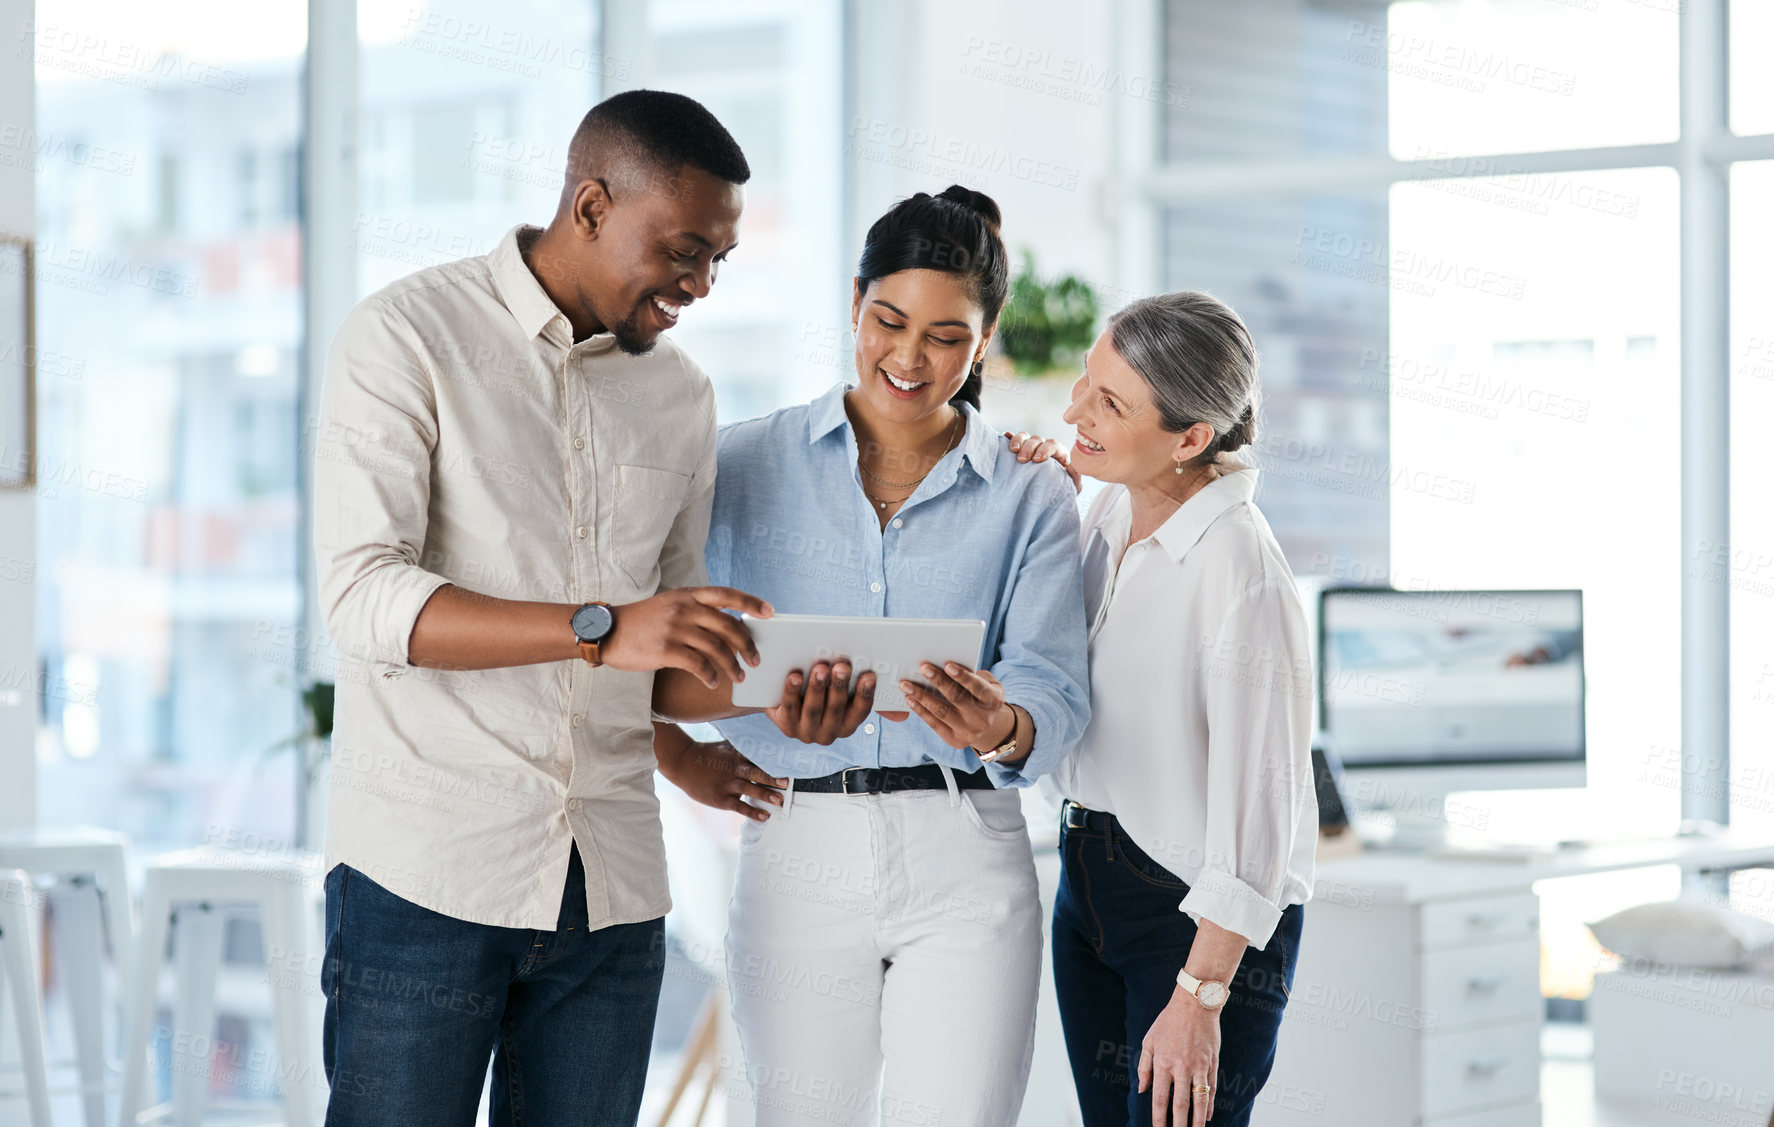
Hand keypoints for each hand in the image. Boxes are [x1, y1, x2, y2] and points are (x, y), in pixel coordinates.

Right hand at [601, 587, 771, 688]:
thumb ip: (696, 611)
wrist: (607, 632)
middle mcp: (684, 608)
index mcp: (687, 595)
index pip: (726, 594)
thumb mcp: (669, 605)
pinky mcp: (666, 649)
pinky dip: (710, 675)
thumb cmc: (642, 622)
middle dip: (747, 644)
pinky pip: (698, 664)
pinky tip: (714, 682)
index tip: (769, 612)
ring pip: (716, 648)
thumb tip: (728, 628)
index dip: (750, 603)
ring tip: (738, 677)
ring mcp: (675, 628)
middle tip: (756, 659)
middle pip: (728, 625)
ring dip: (732, 666)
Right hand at [656, 737, 788, 821]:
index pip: (759, 758)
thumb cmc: (707, 754)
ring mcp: (727, 784)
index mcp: (737, 755)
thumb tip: (765, 742)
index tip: (789, 764)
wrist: (682, 763)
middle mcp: (733, 769)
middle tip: (787, 783)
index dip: (774, 762)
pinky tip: (765, 816)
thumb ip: (745, 747)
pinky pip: (740, 807)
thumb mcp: (726, 745)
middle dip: (773, 779)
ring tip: (779, 800)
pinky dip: (753, 812)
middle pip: (757, 773)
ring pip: (750, 790)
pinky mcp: (721, 799)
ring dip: (766, 794)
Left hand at [764, 661, 876, 745]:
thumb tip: (858, 659)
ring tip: (820, 668)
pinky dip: (792, 691)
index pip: (861, 710)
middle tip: (842, 667)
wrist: (785, 704)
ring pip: (814, 710)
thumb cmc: (818, 690)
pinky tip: (795, 677)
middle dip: (840, 686)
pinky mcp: (788, 726)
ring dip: (818, 688)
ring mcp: (808, 732)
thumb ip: (847, 678)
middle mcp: (830, 732)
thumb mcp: (834, 688)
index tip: (868, 676)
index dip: (866, 693)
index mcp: (848, 724)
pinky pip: (790, 708)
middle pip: (836, 709)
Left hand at [901, 663, 1010, 751]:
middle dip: (939, 681)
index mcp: (993, 701)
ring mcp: (968, 732)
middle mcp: (982, 719)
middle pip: (956, 698)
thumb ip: (972, 675)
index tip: (948, 665)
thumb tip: (945, 665)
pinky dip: (920, 710)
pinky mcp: (955, 740)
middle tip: (923, 668)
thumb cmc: (983, 696)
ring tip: (906, 684)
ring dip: (921, 696)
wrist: (989, 728)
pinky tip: (909, 699)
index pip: (977, 687)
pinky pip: (934, 724)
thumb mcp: (988, 684)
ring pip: (941, 712)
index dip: (962, 677)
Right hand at [1004, 430, 1082, 493]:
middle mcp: (1043, 447)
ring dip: (1018, 441)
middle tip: (1022, 459)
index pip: (1052, 445)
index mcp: (1058, 453)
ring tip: (1012, 450)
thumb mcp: (1071, 486)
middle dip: (1029, 447)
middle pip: (1036, 440)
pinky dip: (1007, 438)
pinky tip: (1003, 439)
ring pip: (1024, 437)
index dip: (1045, 450)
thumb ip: (1074, 477)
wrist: (1049, 496)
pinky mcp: (1018, 450)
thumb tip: (1069, 467)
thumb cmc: (1060, 490)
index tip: (1037, 460)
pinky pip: (1011, 439)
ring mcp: (1030, 447)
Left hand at [1139, 989, 1220, 1126]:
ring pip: (1199, 1099)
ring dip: (1197, 1120)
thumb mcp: (1149, 1040)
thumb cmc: (1168, 1022)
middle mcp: (1181, 1067)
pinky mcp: (1212, 1063)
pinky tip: (1206, 1116)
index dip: (1159, 1117)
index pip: (1160, 1097)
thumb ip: (1144, 1067)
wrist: (1194, 1004)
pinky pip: (1212, 1088)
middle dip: (1179, 1124)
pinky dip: (1209, 1104)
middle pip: (1180, 1103)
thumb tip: (1142, 1090)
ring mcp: (1199, 1066)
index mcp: (1163, 1063)